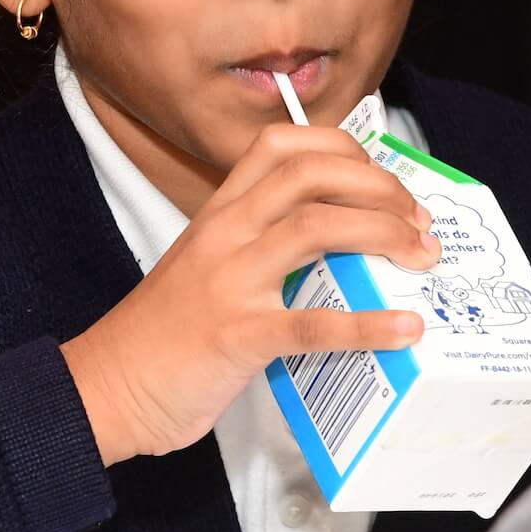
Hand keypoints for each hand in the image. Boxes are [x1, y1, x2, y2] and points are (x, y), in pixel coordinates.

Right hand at [62, 124, 437, 463]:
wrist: (108, 385)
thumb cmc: (161, 333)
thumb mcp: (205, 268)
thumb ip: (256, 250)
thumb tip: (334, 251)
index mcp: (218, 214)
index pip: (280, 146)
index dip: (342, 149)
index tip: (381, 176)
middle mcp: (225, 235)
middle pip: (310, 174)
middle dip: (379, 188)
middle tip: (417, 220)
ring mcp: (230, 282)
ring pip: (317, 227)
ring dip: (384, 234)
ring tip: (422, 257)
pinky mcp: (239, 336)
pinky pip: (313, 323)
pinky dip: (369, 325)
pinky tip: (405, 330)